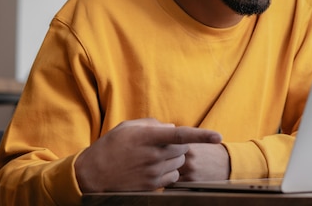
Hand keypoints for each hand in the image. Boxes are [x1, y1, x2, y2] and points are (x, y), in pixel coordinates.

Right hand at [74, 118, 221, 192]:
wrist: (92, 175)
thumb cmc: (111, 146)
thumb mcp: (128, 127)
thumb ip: (153, 124)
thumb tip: (172, 127)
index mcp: (148, 137)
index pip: (181, 134)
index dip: (202, 135)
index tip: (218, 136)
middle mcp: (153, 155)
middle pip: (184, 148)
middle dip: (178, 144)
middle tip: (161, 144)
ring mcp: (153, 172)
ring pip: (180, 162)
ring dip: (174, 158)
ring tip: (153, 157)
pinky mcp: (153, 186)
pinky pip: (173, 176)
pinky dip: (169, 171)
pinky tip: (152, 169)